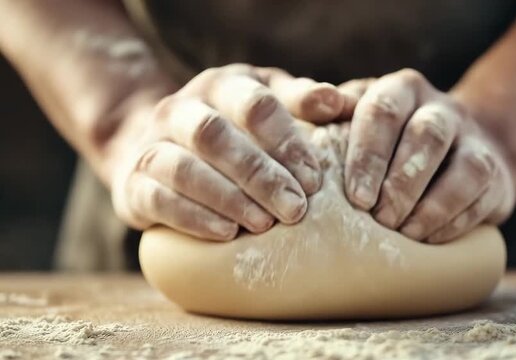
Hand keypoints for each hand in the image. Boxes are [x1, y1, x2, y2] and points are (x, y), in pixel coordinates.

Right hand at [110, 64, 344, 239]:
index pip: (254, 104)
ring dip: (227, 197)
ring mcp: (151, 145)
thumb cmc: (233, 128)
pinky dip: (194, 217)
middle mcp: (180, 109)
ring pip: (183, 168)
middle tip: (295, 209)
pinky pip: (158, 199)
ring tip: (263, 225)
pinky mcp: (134, 184)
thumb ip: (301, 101)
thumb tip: (339, 102)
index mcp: (220, 85)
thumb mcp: (267, 102)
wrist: (160, 148)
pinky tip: (226, 233)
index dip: (286, 141)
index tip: (314, 179)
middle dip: (258, 174)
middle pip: (214, 134)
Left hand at [340, 69, 514, 242]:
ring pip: (465, 166)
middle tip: (378, 219)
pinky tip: (427, 239)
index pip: (384, 112)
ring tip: (403, 233)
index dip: (369, 155)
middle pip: (428, 136)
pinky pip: (482, 195)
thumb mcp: (351, 118)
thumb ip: (323, 110)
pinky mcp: (495, 173)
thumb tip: (317, 106)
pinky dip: (454, 221)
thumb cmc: (381, 141)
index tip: (356, 197)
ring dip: (432, 205)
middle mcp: (440, 108)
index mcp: (401, 90)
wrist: (448, 152)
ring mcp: (474, 139)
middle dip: (401, 182)